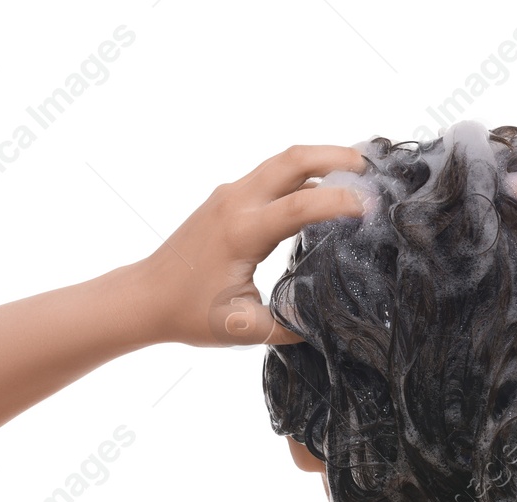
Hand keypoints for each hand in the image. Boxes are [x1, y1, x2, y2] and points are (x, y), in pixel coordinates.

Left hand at [138, 144, 368, 346]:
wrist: (144, 297)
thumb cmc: (188, 313)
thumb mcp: (244, 329)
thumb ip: (290, 325)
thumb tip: (328, 320)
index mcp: (241, 232)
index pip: (300, 205)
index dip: (340, 203)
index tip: (371, 209)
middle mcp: (235, 203)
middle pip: (292, 159)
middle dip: (336, 156)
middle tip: (372, 169)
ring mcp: (230, 195)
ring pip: (282, 161)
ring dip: (320, 159)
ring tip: (357, 171)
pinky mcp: (228, 198)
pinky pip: (271, 174)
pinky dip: (302, 173)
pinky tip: (322, 188)